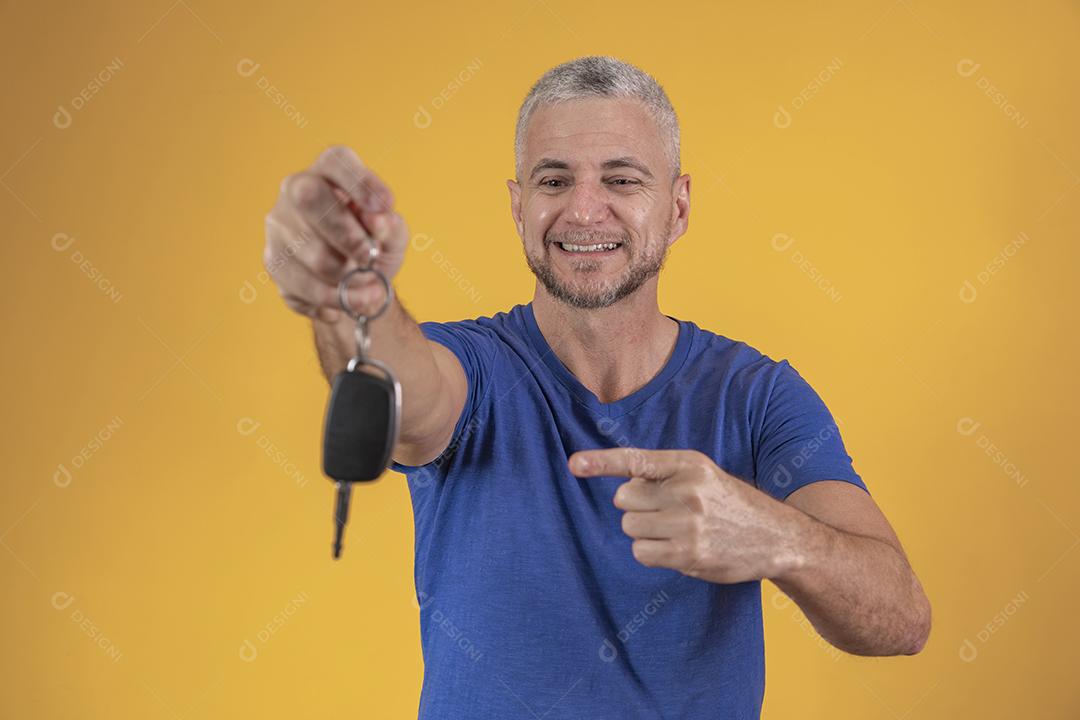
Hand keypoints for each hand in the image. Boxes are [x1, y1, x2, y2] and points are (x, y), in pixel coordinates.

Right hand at [264, 145, 410, 321]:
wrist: (356, 284)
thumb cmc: (374, 247)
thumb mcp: (393, 236)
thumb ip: (390, 226)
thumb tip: (379, 220)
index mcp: (330, 172)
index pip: (336, 161)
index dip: (360, 181)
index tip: (385, 206)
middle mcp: (296, 189)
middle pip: (309, 197)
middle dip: (346, 234)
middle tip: (370, 257)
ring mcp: (279, 225)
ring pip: (309, 251)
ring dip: (347, 279)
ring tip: (369, 290)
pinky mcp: (273, 261)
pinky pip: (301, 285)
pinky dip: (331, 300)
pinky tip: (346, 301)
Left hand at [568, 448, 805, 584]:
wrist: (777, 537)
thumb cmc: (730, 503)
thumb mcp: (702, 474)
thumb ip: (664, 474)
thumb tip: (622, 484)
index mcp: (689, 463)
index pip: (636, 459)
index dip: (601, 462)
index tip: (574, 464)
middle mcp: (688, 490)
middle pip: (623, 499)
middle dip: (636, 507)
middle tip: (664, 512)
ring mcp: (688, 523)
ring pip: (630, 527)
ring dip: (644, 532)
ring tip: (676, 531)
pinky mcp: (689, 554)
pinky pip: (641, 553)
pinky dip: (651, 553)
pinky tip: (677, 549)